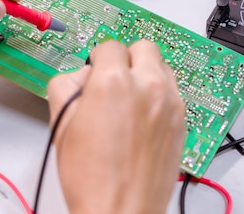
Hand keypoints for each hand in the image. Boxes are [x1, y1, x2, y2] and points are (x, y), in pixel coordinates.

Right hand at [47, 40, 185, 213]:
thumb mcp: (61, 123)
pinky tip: (144, 115)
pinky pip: (173, 92)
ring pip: (163, 67)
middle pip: (144, 47)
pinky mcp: (182, 121)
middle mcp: (148, 86)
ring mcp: (170, 103)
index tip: (96, 68)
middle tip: (115, 77)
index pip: (110, 46)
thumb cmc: (91, 177)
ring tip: (131, 97)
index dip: (98, 58)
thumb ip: (68, 84)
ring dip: (147, 73)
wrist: (120, 211)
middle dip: (127, 57)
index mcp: (114, 82)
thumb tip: (82, 74)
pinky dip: (160, 94)